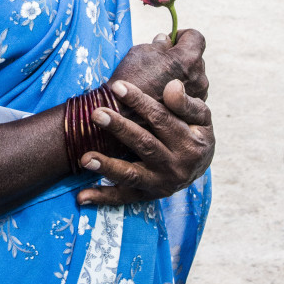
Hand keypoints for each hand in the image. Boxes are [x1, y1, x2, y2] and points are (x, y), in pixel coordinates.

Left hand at [76, 78, 213, 206]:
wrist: (200, 165)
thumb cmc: (195, 132)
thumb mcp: (201, 116)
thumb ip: (186, 103)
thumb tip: (172, 86)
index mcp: (189, 144)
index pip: (160, 119)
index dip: (139, 102)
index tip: (117, 87)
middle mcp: (175, 166)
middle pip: (144, 144)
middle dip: (119, 128)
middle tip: (96, 114)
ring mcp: (160, 183)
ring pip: (132, 175)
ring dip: (107, 167)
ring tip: (85, 159)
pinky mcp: (147, 195)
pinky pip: (124, 197)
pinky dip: (103, 198)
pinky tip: (82, 196)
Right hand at [108, 28, 207, 104]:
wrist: (124, 117)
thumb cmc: (130, 81)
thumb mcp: (140, 52)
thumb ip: (159, 44)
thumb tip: (166, 40)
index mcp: (188, 59)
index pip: (195, 37)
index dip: (181, 36)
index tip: (169, 41)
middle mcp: (199, 78)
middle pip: (195, 58)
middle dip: (179, 57)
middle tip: (159, 61)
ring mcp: (198, 96)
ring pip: (193, 77)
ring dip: (180, 75)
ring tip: (157, 81)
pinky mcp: (192, 113)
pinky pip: (190, 94)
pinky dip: (179, 92)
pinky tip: (160, 95)